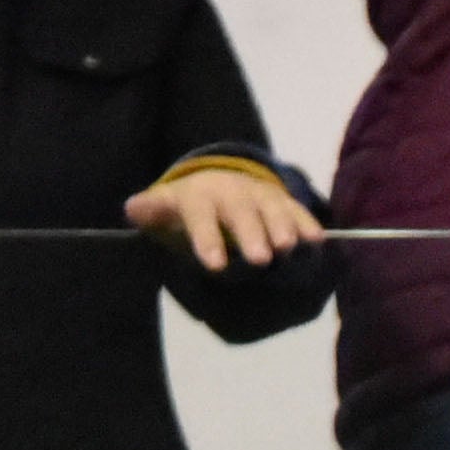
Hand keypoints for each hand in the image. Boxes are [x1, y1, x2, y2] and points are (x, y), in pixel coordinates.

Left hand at [126, 163, 324, 274]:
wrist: (219, 184)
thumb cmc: (189, 210)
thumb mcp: (167, 209)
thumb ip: (153, 212)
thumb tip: (133, 208)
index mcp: (200, 196)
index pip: (201, 214)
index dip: (207, 237)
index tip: (215, 265)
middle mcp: (232, 192)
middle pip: (241, 211)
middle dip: (251, 233)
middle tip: (261, 259)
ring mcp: (259, 195)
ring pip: (271, 208)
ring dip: (282, 226)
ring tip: (289, 248)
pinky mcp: (282, 202)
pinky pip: (295, 210)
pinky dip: (306, 223)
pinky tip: (316, 241)